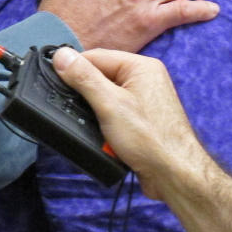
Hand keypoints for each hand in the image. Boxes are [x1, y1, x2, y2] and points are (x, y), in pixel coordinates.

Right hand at [51, 47, 204, 199]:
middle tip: (78, 111)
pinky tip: (105, 136)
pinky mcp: (142, 118)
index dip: (74, 71)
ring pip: (104, 96)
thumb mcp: (109, 104)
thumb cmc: (148, 139)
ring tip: (96, 127)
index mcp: (141, 66)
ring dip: (95, 112)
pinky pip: (114, 111)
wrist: (175, 177)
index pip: (95, 57)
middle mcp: (145, 78)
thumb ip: (83, 77)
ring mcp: (144, 99)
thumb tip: (60, 54)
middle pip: (99, 76)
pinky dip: (105, 122)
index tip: (56, 85)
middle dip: (86, 95)